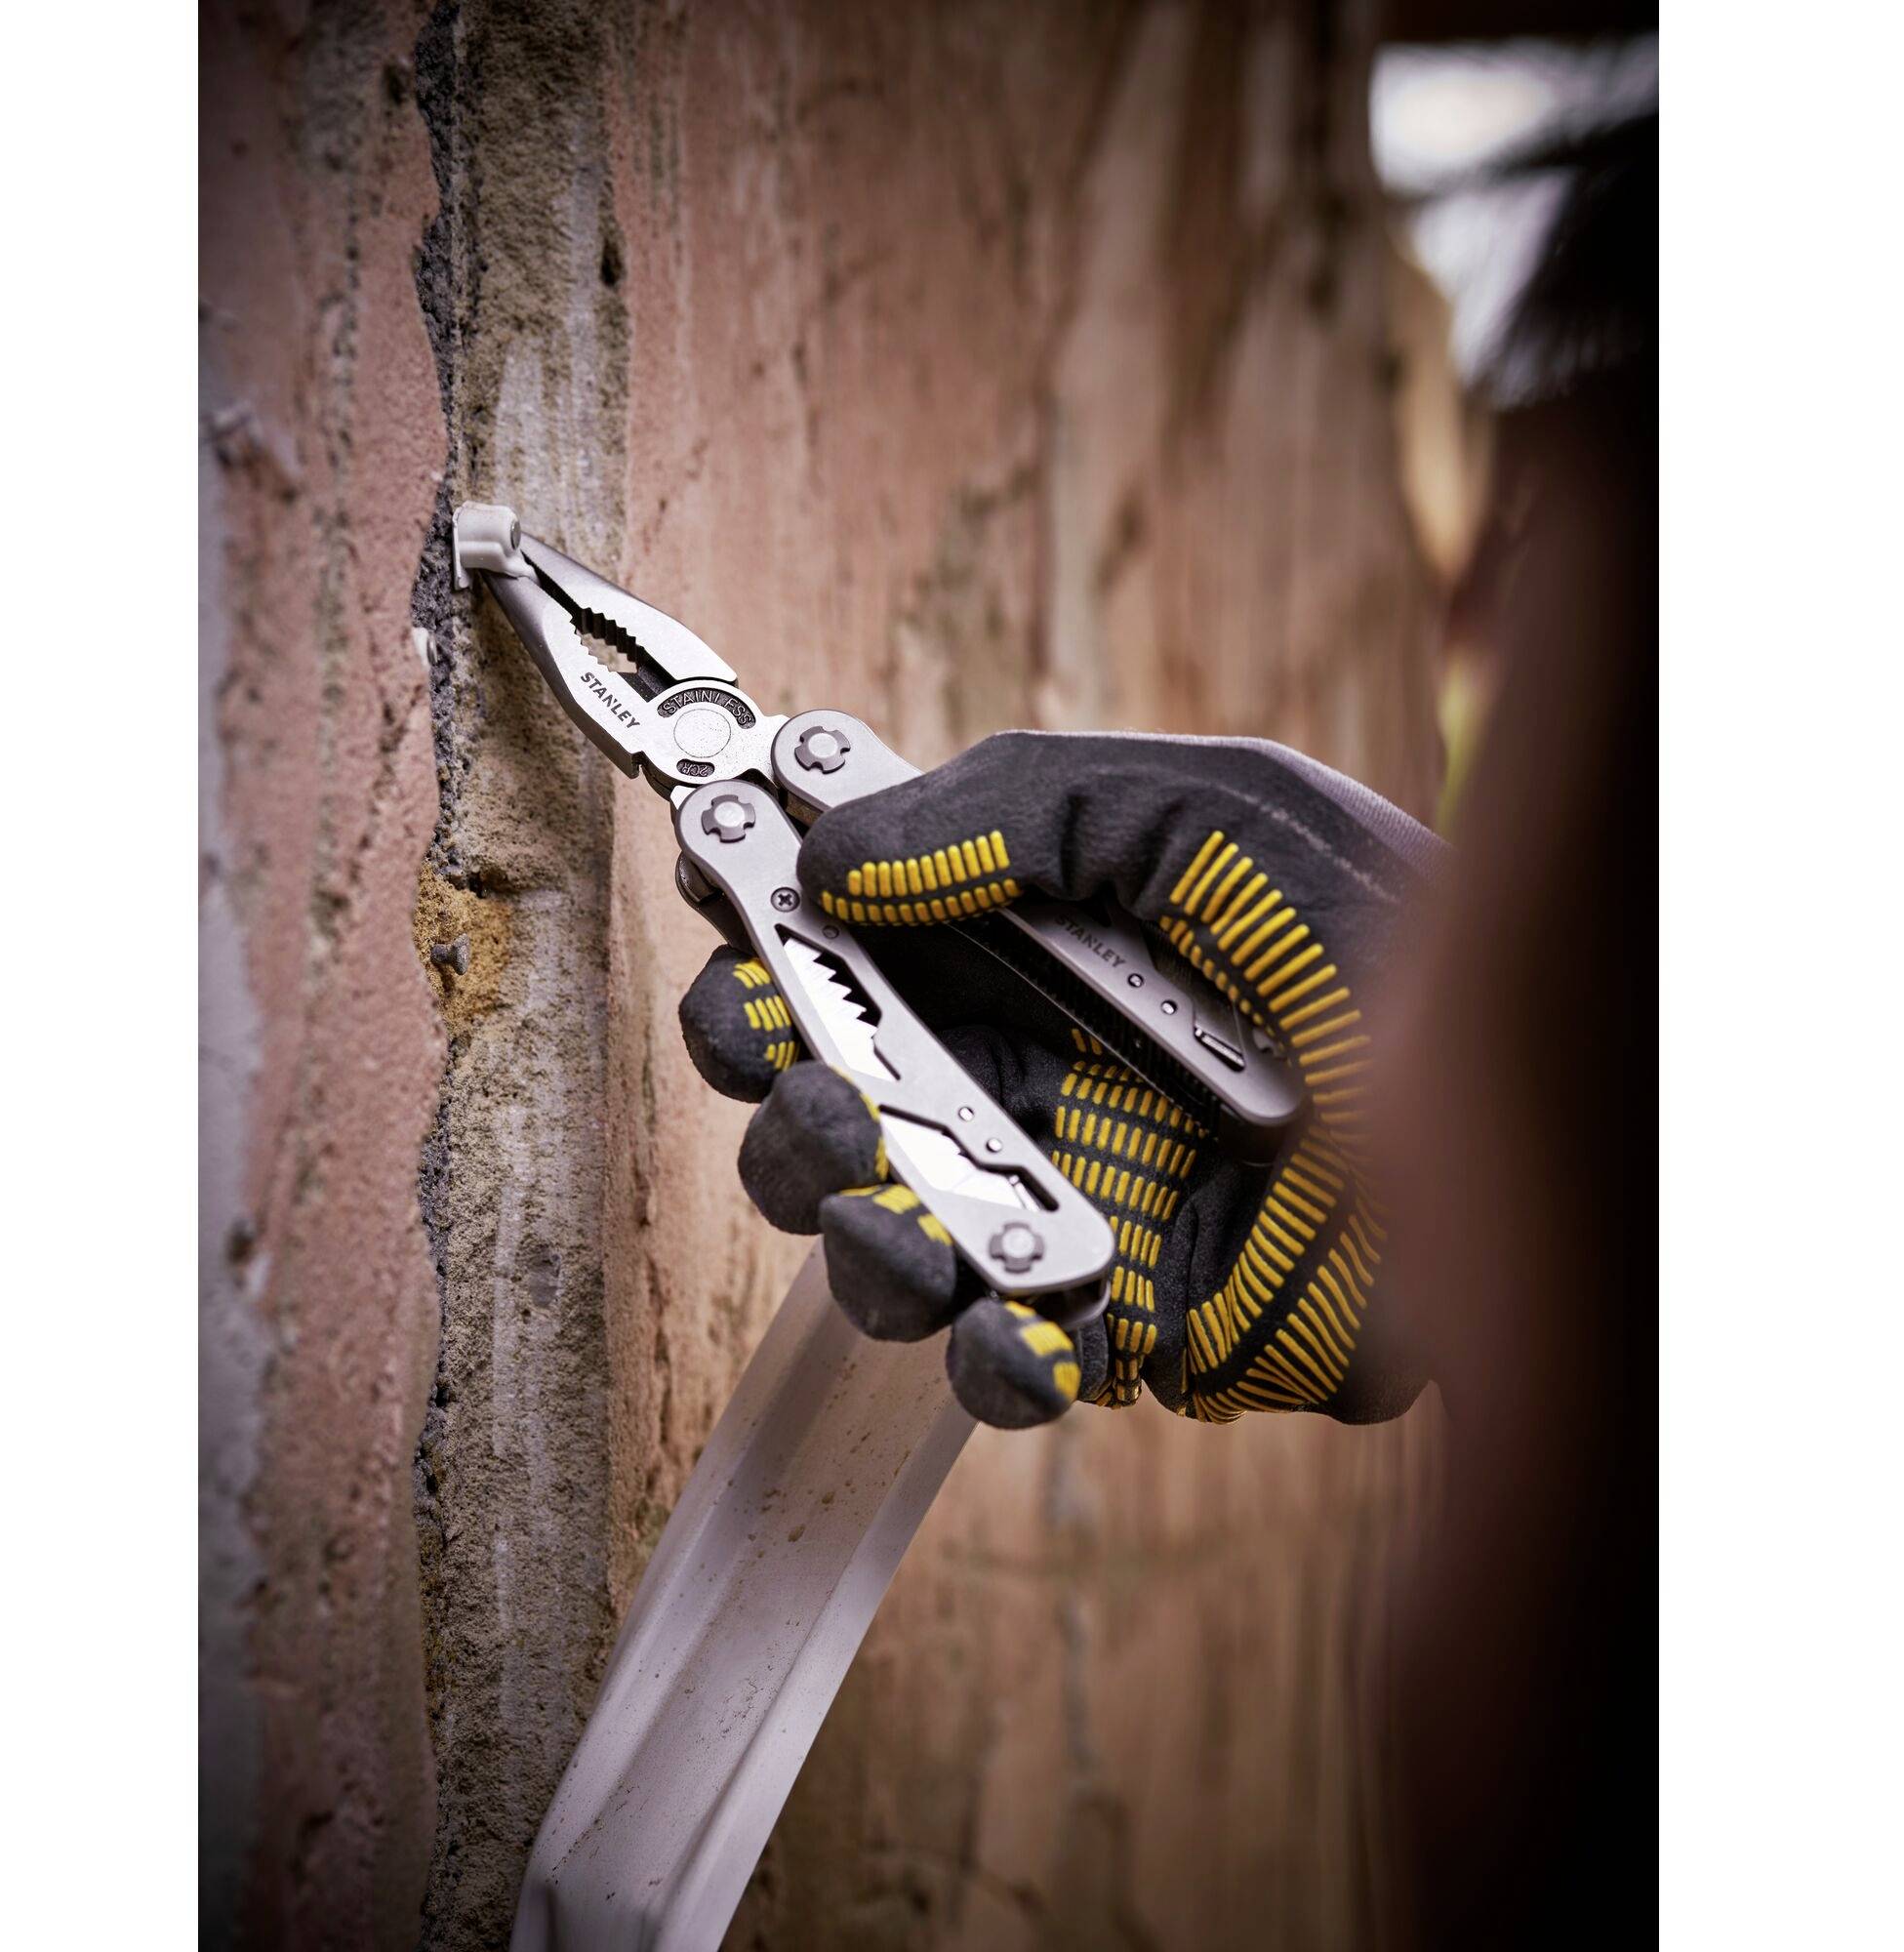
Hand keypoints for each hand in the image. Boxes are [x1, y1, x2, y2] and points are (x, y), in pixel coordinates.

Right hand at [680, 732, 1441, 1429]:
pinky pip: (1004, 1365)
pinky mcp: (1128, 1326)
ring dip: (846, 1220)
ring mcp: (1070, 1207)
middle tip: (791, 1060)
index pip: (853, 949)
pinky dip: (981, 1354)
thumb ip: (1021, 805)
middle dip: (776, 1084)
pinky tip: (1012, 1321)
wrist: (1549, 1120)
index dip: (770, 929)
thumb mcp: (1214, 812)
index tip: (720, 891)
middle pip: (831, 1098)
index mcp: (1033, 955)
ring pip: (882, 1239)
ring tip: (880, 1187)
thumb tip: (834, 850)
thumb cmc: (1392, 939)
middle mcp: (1033, 1080)